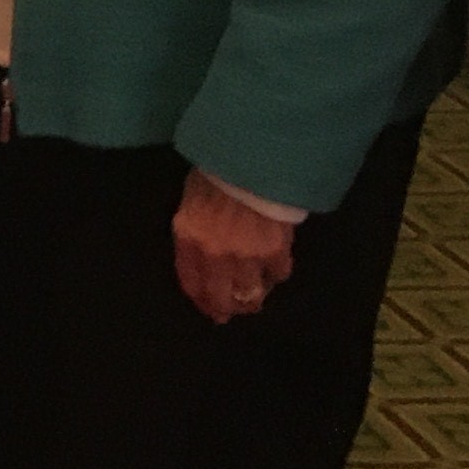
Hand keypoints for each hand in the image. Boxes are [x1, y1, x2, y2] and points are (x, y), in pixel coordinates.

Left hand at [172, 169, 295, 323]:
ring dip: (253, 298)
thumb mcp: (191, 199)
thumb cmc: (216, 171)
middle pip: (221, 297)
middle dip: (227, 309)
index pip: (191, 282)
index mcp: (189, 239)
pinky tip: (275, 269)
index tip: (209, 308)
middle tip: (232, 312)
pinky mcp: (275, 251)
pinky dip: (277, 274)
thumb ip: (195, 229)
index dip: (201, 301)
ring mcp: (246, 256)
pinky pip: (278, 274)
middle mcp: (214, 255)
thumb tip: (204, 251)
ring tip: (256, 297)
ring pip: (251, 293)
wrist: (250, 157)